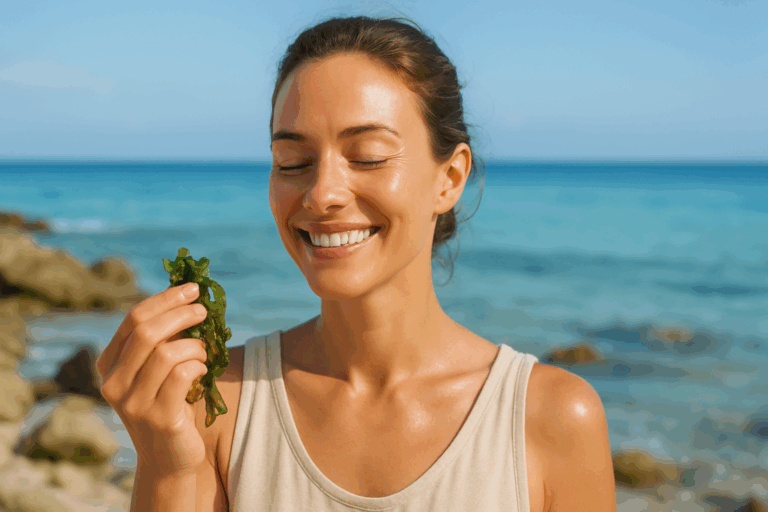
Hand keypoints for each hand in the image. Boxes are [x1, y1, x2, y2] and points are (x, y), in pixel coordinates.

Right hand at [96, 282, 208, 476]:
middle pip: (147, 332)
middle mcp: (114, 384)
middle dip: (180, 313)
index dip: (165, 299)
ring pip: (167, 353)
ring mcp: (134, 404)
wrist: (170, 458)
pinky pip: (183, 375)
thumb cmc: (168, 403)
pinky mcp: (160, 419)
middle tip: (203, 309)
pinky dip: (198, 365)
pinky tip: (202, 370)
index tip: (192, 288)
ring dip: (194, 345)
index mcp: (109, 366)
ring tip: (203, 352)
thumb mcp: (156, 370)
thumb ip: (163, 339)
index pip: (134, 319)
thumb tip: (188, 296)